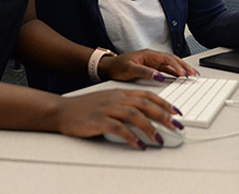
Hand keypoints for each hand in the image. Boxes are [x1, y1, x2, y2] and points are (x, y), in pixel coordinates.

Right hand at [55, 87, 181, 149]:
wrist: (63, 110)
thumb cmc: (85, 108)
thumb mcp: (108, 100)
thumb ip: (125, 105)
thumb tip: (146, 116)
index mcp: (119, 93)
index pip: (147, 95)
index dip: (164, 103)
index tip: (176, 112)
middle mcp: (116, 98)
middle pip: (145, 104)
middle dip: (164, 116)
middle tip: (176, 126)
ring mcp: (108, 109)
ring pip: (135, 115)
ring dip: (150, 128)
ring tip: (160, 139)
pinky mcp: (99, 120)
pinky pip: (119, 128)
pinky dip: (132, 137)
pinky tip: (139, 145)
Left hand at [102, 49, 197, 82]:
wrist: (109, 67)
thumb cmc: (117, 66)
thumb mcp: (130, 69)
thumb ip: (145, 71)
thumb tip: (160, 75)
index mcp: (148, 54)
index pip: (166, 58)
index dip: (176, 66)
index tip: (183, 74)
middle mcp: (152, 57)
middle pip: (172, 59)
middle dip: (184, 66)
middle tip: (194, 74)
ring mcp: (153, 62)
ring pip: (171, 64)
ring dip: (181, 69)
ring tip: (192, 75)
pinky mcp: (152, 68)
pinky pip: (167, 69)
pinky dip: (175, 73)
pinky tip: (181, 77)